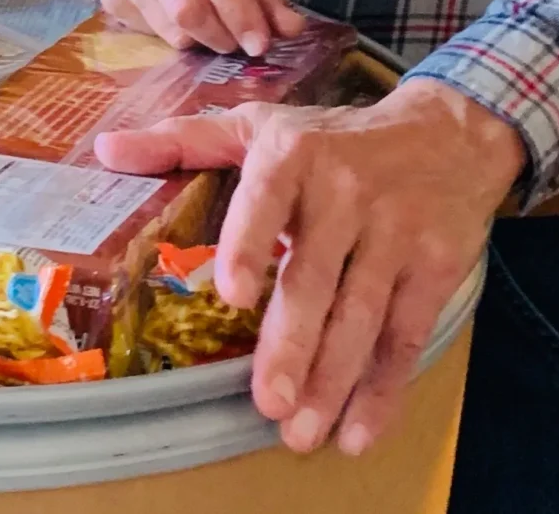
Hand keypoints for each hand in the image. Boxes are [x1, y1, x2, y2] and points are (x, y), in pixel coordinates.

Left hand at [95, 80, 524, 454]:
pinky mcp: (436, 266)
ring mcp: (396, 231)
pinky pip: (406, 335)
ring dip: (334, 380)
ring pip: (362, 315)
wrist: (451, 133)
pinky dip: (384, 388)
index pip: (268, 199)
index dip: (251, 243)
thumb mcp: (264, 126)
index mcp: (294, 154)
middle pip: (316, 277)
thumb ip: (186, 141)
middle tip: (269, 403)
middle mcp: (346, 190)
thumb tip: (108, 148)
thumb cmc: (336, 138)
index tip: (235, 294)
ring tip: (302, 432)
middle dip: (293, 344)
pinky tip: (357, 429)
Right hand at [101, 0, 305, 55]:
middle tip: (243, 44)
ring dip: (205, 40)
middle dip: (223, 33)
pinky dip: (181, 38)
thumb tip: (289, 28)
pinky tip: (191, 22)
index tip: (261, 41)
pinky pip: (152, 32)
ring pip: (170, 24)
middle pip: (186, 2)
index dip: (239, 8)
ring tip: (222, 31)